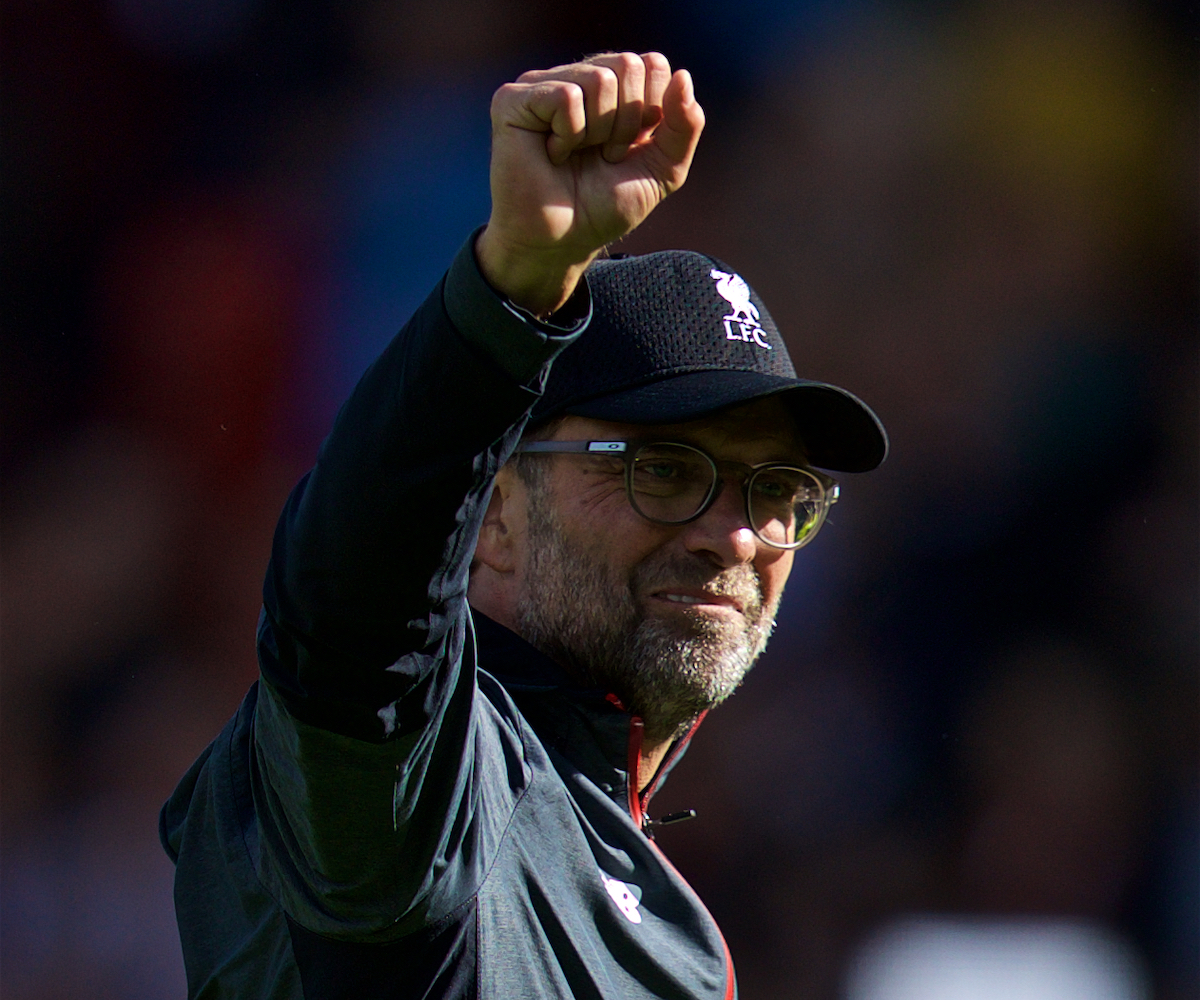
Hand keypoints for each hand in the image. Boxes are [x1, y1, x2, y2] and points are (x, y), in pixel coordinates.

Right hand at [476, 52, 704, 316]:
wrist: (562, 242)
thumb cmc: (604, 207)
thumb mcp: (662, 171)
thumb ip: (684, 127)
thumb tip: (682, 76)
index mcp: (614, 87)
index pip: (652, 65)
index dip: (650, 113)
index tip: (627, 149)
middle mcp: (579, 77)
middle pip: (628, 65)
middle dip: (625, 123)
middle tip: (601, 155)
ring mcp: (544, 84)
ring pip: (599, 80)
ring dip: (597, 132)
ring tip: (575, 156)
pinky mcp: (514, 99)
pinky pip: (565, 96)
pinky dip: (569, 134)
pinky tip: (553, 153)